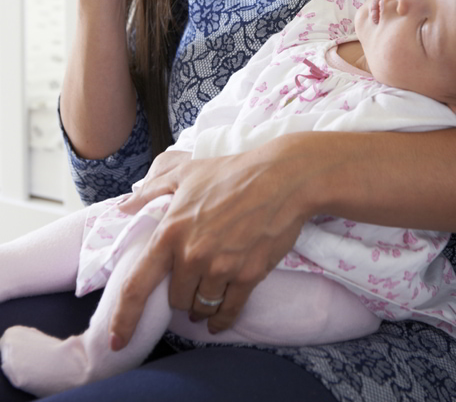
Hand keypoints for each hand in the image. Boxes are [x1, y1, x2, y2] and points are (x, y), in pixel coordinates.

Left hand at [109, 140, 311, 347]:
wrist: (281, 178)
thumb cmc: (231, 172)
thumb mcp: (185, 173)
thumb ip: (150, 192)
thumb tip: (123, 208)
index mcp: (170, 232)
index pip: (137, 285)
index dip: (124, 318)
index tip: (117, 341)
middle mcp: (192, 255)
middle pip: (175, 299)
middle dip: (180, 294)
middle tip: (190, 282)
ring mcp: (221, 268)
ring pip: (201, 307)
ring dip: (201, 307)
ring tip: (205, 298)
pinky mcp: (248, 276)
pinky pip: (228, 311)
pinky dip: (222, 320)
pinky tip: (218, 321)